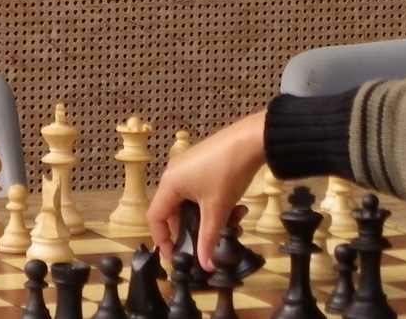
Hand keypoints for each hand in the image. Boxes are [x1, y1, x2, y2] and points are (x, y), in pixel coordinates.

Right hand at [145, 111, 266, 271]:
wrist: (250, 140)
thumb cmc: (226, 172)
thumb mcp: (217, 209)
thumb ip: (208, 239)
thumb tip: (205, 265)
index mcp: (170, 184)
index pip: (155, 217)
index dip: (162, 239)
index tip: (175, 256)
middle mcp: (174, 174)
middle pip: (175, 211)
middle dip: (194, 230)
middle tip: (209, 244)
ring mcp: (188, 168)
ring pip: (193, 203)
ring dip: (210, 218)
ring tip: (233, 223)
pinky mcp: (203, 164)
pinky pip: (201, 192)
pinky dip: (215, 204)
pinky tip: (238, 209)